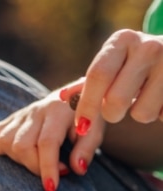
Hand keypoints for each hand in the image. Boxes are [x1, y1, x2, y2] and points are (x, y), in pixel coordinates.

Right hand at [0, 91, 102, 190]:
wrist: (76, 97)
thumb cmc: (87, 119)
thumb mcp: (96, 131)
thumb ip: (87, 149)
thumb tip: (76, 169)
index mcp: (57, 110)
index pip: (46, 142)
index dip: (47, 168)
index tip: (51, 188)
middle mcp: (35, 110)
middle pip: (21, 145)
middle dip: (35, 166)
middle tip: (55, 171)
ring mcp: (19, 114)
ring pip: (5, 142)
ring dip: (20, 160)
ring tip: (39, 161)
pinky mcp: (9, 119)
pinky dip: (2, 149)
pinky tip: (20, 153)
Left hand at [60, 29, 162, 164]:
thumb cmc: (135, 61)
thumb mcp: (114, 62)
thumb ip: (90, 82)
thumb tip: (61, 98)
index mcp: (122, 41)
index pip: (97, 76)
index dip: (87, 105)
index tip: (81, 126)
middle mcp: (148, 47)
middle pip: (116, 101)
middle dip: (111, 114)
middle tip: (116, 109)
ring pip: (141, 113)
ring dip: (139, 114)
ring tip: (146, 96)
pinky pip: (162, 116)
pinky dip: (159, 113)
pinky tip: (161, 96)